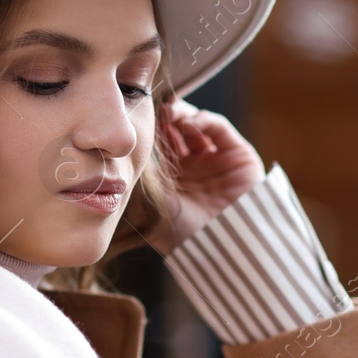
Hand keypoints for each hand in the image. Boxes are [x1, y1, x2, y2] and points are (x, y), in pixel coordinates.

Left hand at [145, 98, 266, 253]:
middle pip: (175, 130)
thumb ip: (139, 174)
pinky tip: (188, 124)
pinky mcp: (237, 153)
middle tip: (153, 112)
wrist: (221, 245)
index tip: (136, 121)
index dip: (149, 130)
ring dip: (180, 115)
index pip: (158, 145)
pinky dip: (201, 119)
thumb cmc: (182, 231)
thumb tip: (121, 146)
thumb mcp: (151, 202)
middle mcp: (194, 167)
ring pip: (194, 124)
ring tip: (168, 115)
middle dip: (163, 119)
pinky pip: (217, 127)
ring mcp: (215, 159)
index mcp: (172, 179)